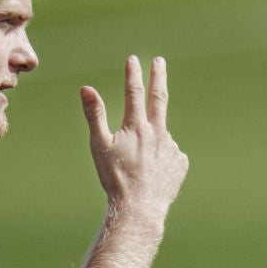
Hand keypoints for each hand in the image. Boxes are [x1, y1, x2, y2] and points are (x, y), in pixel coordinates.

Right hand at [80, 55, 189, 226]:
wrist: (140, 207)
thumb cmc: (115, 178)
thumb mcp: (99, 145)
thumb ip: (94, 114)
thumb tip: (86, 88)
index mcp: (136, 126)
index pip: (135, 92)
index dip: (133, 74)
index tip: (134, 59)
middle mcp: (158, 133)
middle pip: (159, 98)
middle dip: (158, 77)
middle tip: (159, 62)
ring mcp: (172, 147)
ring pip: (159, 136)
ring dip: (149, 143)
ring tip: (137, 165)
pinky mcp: (180, 162)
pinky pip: (168, 154)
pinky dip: (158, 159)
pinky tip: (150, 174)